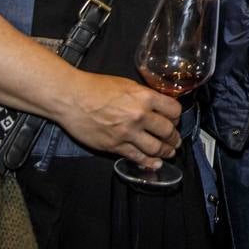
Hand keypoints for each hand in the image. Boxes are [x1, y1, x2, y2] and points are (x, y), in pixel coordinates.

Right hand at [57, 71, 182, 168]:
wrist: (71, 98)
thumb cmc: (95, 87)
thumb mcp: (127, 84)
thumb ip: (144, 96)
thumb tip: (157, 105)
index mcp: (145, 97)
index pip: (174, 110)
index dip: (177, 117)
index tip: (175, 120)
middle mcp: (139, 115)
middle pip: (167, 131)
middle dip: (174, 137)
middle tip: (175, 140)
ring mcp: (127, 133)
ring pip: (156, 147)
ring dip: (165, 151)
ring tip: (169, 153)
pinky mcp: (115, 146)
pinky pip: (137, 157)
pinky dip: (149, 162)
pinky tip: (155, 163)